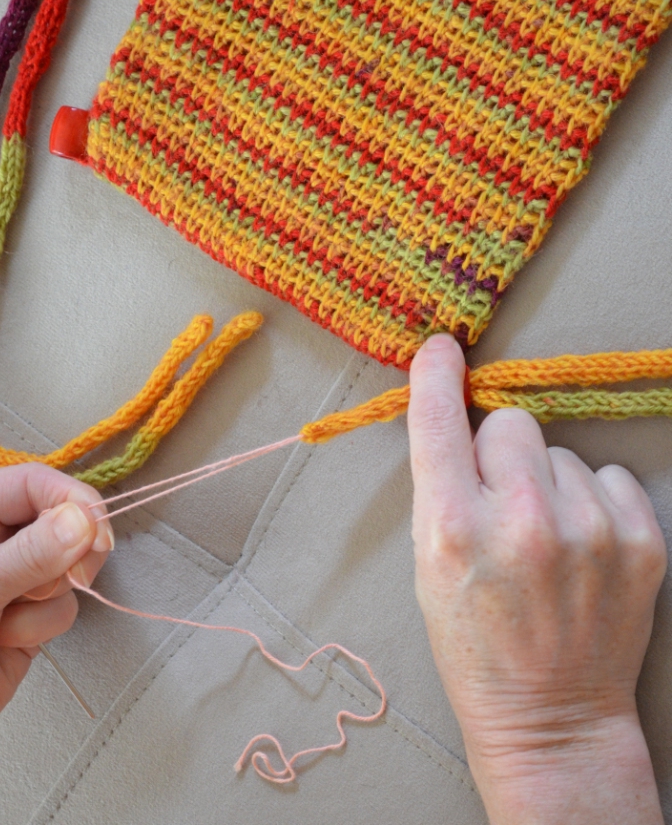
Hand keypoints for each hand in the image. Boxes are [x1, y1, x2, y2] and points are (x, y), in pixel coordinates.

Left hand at [0, 464, 113, 824]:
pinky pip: (64, 604)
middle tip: (72, 576)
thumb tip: (87, 520)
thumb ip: (31, 553)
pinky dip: (41, 626)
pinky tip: (3, 641)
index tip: (98, 533)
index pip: (32, 482)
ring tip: (3, 621)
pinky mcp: (27, 613)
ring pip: (67, 565)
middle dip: (66, 553)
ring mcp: (9, 576)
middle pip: (59, 519)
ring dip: (44, 598)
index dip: (71, 501)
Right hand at [408, 335, 666, 824]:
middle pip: (511, 421)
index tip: (441, 350)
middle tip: (499, 500)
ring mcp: (589, 531)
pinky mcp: (641, 543)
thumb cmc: (474, 643)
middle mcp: (522, 521)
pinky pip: (609, 474)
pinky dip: (594, 499)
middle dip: (500, 450)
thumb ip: (442, 488)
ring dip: (548, 480)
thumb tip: (462, 416)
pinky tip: (582, 543)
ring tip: (545, 538)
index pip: (440, 422)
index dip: (437, 378)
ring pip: (561, 451)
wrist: (550, 717)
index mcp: (452, 528)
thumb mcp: (427, 565)